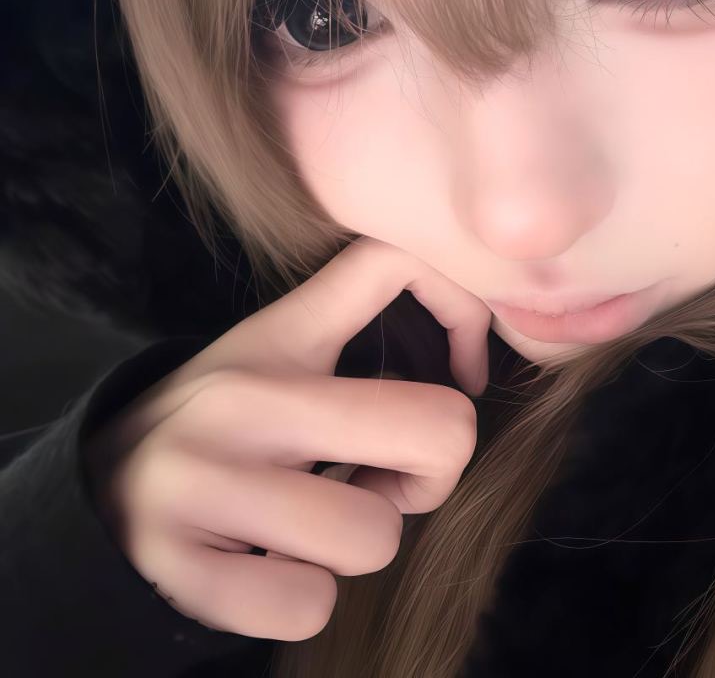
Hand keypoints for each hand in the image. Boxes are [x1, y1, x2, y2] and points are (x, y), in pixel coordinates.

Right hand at [81, 237, 491, 640]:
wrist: (94, 491)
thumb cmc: (224, 423)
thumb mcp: (282, 351)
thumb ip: (363, 333)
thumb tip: (466, 378)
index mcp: (282, 335)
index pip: (392, 262)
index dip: (466, 311)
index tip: (466, 374)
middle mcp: (245, 397)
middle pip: (437, 429)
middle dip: (431, 474)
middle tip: (381, 482)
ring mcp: (205, 480)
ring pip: (375, 537)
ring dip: (355, 546)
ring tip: (305, 525)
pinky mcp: (176, 565)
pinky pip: (309, 605)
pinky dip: (301, 600)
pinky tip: (260, 567)